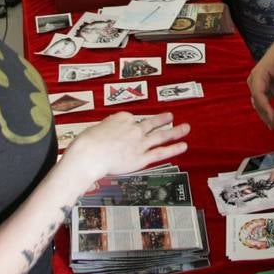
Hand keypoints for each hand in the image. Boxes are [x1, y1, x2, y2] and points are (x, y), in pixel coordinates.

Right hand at [64, 112, 189, 182]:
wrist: (89, 153)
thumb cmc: (87, 142)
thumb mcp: (97, 127)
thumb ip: (110, 129)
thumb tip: (113, 134)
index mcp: (123, 117)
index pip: (131, 120)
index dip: (130, 126)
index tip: (126, 131)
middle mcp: (135, 128)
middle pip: (151, 123)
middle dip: (163, 119)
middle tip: (171, 116)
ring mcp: (140, 142)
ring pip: (161, 135)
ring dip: (175, 131)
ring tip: (186, 128)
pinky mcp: (141, 157)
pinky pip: (161, 152)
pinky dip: (173, 148)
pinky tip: (183, 145)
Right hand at [246, 36, 273, 133]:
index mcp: (258, 75)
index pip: (259, 95)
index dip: (265, 108)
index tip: (273, 119)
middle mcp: (254, 81)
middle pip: (258, 103)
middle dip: (268, 117)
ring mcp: (258, 85)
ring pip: (259, 105)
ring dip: (267, 117)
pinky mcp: (264, 88)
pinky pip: (263, 103)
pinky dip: (268, 112)